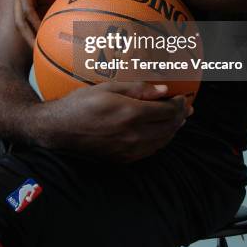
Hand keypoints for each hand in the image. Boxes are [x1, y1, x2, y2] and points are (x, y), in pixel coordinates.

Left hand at [14, 0, 75, 46]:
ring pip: (21, 18)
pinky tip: (42, 31)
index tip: (41, 52)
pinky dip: (33, 21)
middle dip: (28, 39)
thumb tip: (62, 38)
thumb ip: (55, 16)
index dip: (32, 38)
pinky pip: (26, 8)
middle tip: (38, 54)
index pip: (25, 24)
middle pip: (20, 23)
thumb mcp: (59, 3)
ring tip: (40, 46)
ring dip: (30, 33)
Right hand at [37, 81, 193, 162]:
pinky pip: (151, 151)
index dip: (178, 104)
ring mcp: (129, 150)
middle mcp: (133, 135)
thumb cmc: (81, 103)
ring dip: (174, 130)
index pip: (167, 111)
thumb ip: (138, 89)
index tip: (183, 97)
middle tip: (187, 108)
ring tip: (179, 120)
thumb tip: (164, 90)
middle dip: (180, 116)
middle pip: (169, 127)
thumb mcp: (108, 87)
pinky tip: (162, 133)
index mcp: (130, 114)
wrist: (59, 129)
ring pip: (162, 141)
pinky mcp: (123, 159)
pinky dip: (162, 141)